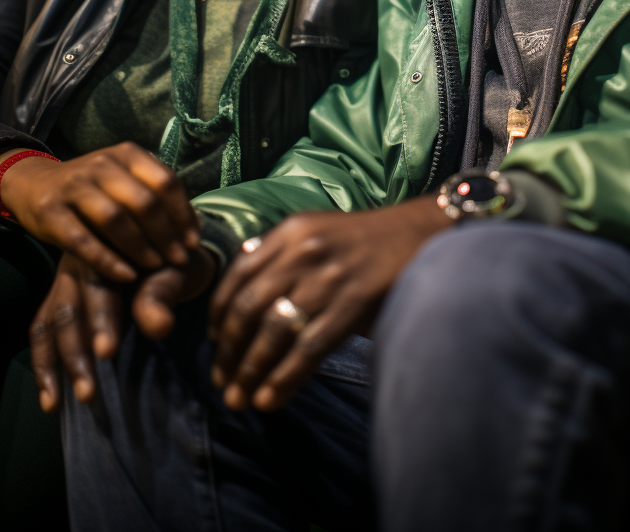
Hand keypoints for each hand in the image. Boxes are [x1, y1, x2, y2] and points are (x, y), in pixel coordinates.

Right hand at [0, 142, 199, 280]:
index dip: (183, 214)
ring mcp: (73, 186)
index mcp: (127, 154)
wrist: (34, 184)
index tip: (192, 242)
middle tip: (178, 260)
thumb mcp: (124, 179)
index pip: (165, 182)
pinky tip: (127, 275)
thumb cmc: (93, 189)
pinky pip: (82, 241)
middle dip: (166, 234)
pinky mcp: (50, 212)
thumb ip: (153, 195)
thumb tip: (193, 228)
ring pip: (115, 219)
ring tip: (155, 267)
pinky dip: (108, 260)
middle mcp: (101, 165)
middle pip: (144, 201)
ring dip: (141, 247)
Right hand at [31, 247, 217, 412]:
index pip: (99, 288)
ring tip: (56, 404)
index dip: (101, 321)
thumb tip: (159, 327)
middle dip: (75, 354)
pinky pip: (42, 332)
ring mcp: (64, 284)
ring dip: (52, 366)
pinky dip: (44, 365)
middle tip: (88, 392)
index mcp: (106, 251)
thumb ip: (163, 295)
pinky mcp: (59, 303)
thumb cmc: (174, 263)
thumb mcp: (176, 272)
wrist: (170, 251)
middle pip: (68, 310)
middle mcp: (77, 266)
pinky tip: (50, 398)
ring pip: (48, 325)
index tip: (107, 353)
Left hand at [208, 197, 450, 412]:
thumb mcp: (315, 230)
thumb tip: (238, 286)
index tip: (212, 340)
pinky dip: (285, 377)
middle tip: (220, 380)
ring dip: (250, 370)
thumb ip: (278, 253)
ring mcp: (328, 279)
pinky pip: (309, 347)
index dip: (218, 311)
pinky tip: (269, 399)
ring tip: (238, 398)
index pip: (237, 274)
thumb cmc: (363, 238)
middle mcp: (303, 252)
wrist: (417, 233)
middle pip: (249, 307)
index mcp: (290, 232)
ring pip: (275, 331)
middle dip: (228, 350)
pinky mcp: (353, 304)